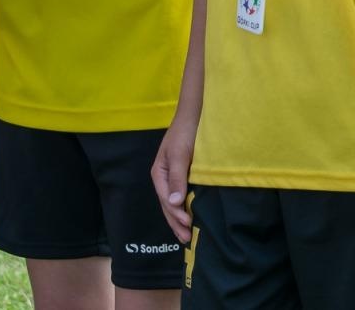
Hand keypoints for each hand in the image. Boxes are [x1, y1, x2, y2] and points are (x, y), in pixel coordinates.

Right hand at [152, 109, 198, 242]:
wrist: (194, 115)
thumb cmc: (185, 133)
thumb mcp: (180, 154)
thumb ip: (178, 178)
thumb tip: (174, 203)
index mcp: (159, 174)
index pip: (165, 200)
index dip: (176, 215)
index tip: (188, 224)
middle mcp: (164, 178)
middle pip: (167, 205)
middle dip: (175, 223)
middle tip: (186, 239)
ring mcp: (172, 177)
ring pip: (173, 203)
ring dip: (179, 218)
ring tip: (187, 234)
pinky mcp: (183, 175)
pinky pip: (181, 195)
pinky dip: (184, 208)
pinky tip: (190, 215)